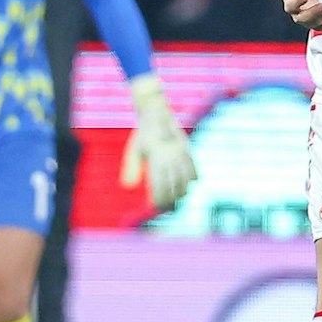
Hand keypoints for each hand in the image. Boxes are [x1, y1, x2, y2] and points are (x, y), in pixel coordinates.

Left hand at [122, 74, 196, 210]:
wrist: (157, 113)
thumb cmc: (143, 134)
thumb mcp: (135, 150)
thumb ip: (132, 168)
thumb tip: (128, 187)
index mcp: (155, 159)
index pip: (159, 185)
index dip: (159, 198)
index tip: (156, 206)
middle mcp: (169, 157)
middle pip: (173, 185)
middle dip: (171, 199)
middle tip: (168, 208)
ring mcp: (180, 153)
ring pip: (185, 179)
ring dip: (183, 191)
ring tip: (180, 199)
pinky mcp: (187, 149)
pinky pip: (193, 167)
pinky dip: (193, 177)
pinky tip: (190, 184)